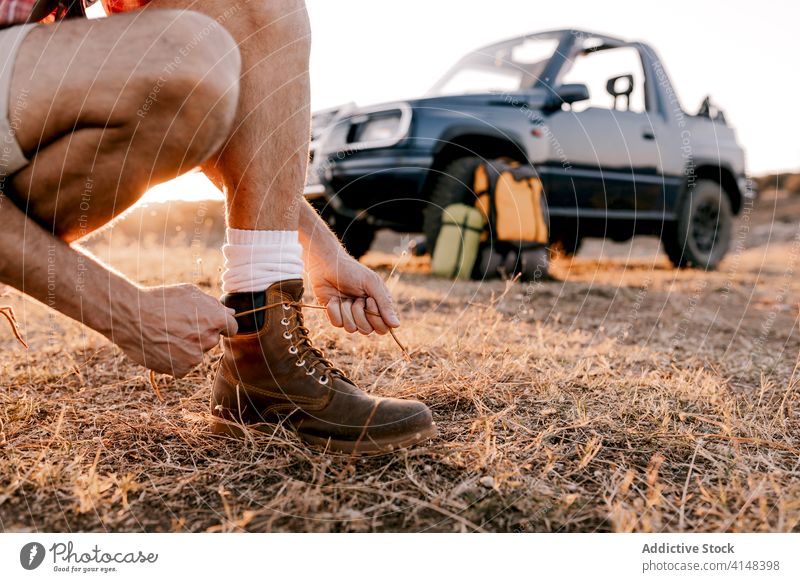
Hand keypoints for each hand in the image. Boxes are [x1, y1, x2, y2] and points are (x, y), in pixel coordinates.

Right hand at [118, 284, 237, 376]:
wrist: (131, 316)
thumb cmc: (161, 300)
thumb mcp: (190, 293)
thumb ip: (213, 305)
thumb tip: (230, 313)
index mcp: (216, 320)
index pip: (232, 327)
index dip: (221, 324)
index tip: (209, 323)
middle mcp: (209, 340)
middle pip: (212, 339)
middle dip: (201, 333)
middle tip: (178, 325)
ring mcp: (195, 357)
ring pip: (197, 353)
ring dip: (187, 346)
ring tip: (166, 334)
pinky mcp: (181, 370)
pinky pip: (184, 365)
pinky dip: (175, 358)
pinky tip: (162, 346)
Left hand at [307, 250, 399, 334]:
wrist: (327, 264)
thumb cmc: (352, 271)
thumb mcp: (372, 283)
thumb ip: (384, 304)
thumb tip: (396, 325)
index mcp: (378, 306)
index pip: (383, 328)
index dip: (376, 319)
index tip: (369, 300)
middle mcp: (365, 314)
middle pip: (367, 330)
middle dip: (359, 313)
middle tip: (356, 298)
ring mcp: (349, 316)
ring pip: (351, 329)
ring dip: (346, 310)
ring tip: (344, 297)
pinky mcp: (335, 316)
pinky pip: (337, 324)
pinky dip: (334, 310)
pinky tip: (333, 299)